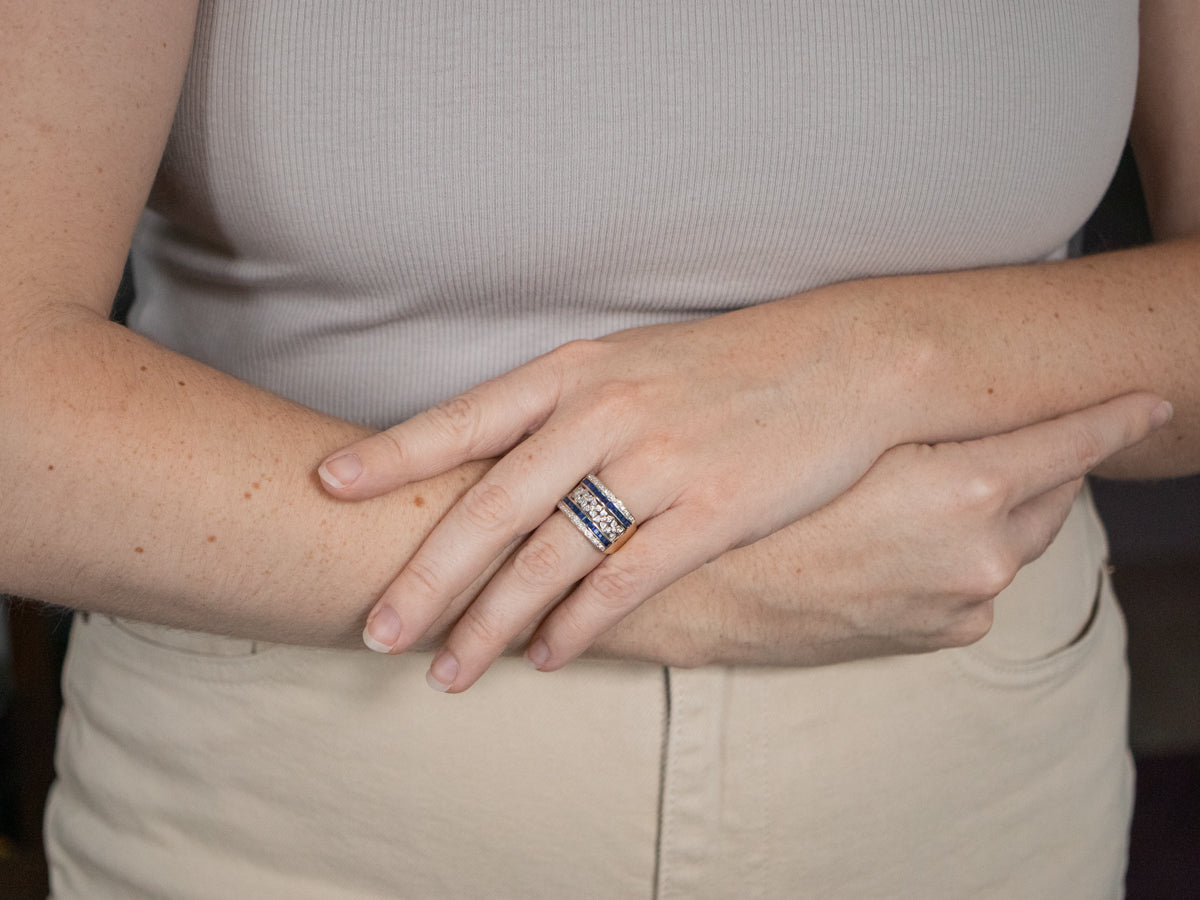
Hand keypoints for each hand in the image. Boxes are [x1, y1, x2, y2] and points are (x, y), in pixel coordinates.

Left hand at [319, 299, 900, 690]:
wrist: (839, 361)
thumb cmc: (727, 365)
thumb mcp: (631, 362)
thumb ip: (562, 406)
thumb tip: (494, 456)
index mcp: (575, 372)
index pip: (463, 418)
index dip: (391, 453)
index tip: (326, 484)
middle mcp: (604, 413)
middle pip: (490, 506)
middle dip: (425, 576)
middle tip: (375, 632)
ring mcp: (658, 461)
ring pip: (550, 557)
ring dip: (492, 623)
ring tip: (449, 672)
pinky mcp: (712, 508)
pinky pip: (624, 581)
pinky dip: (578, 626)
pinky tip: (547, 658)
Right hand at [594, 392, 1173, 667]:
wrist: (700, 592)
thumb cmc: (759, 501)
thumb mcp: (846, 438)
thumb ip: (931, 420)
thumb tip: (977, 400)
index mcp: (965, 489)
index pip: (1074, 443)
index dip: (1117, 417)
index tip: (1152, 400)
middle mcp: (981, 552)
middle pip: (1050, 490)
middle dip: (1036, 458)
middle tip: (989, 428)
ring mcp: (961, 600)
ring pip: (1015, 539)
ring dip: (996, 508)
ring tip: (932, 484)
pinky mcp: (936, 633)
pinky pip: (978, 581)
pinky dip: (963, 556)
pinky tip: (905, 537)